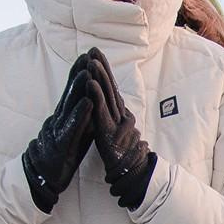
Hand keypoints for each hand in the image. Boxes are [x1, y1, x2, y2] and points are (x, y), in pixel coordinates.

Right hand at [19, 61, 95, 213]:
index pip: (73, 91)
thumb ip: (83, 117)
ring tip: (87, 72)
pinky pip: (72, 127)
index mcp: (65, 116)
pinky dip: (80, 114)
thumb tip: (95, 101)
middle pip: (70, 92)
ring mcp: (59, 130)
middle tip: (88, 54)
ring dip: (79, 88)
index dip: (80, 73)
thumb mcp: (76, 131)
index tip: (88, 56)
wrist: (42, 176)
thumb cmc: (62, 153)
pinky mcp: (62, 144)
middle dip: (79, 72)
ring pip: (70, 105)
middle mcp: (60, 119)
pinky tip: (88, 102)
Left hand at [77, 50, 157, 209]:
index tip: (96, 56)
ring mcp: (116, 122)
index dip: (104, 72)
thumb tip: (113, 106)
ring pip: (107, 95)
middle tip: (93, 49)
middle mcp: (120, 115)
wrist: (133, 174)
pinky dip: (96, 96)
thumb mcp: (118, 132)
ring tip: (91, 61)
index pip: (111, 89)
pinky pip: (102, 111)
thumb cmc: (125, 156)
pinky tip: (90, 83)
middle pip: (110, 87)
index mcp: (119, 114)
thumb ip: (115, 118)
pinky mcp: (110, 132)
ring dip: (99, 76)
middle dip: (102, 67)